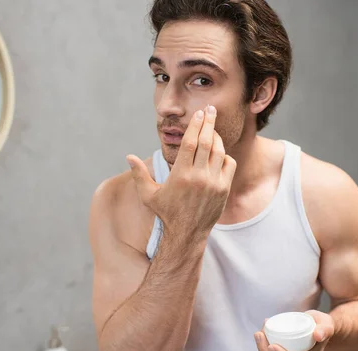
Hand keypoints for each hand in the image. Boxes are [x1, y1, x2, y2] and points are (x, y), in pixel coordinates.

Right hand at [126, 106, 236, 238]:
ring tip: (212, 129)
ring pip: (219, 152)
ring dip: (217, 138)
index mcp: (180, 175)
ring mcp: (214, 183)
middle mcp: (199, 177)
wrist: (187, 233)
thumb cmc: (166, 212)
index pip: (190, 142)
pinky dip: (225, 155)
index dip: (194, 125)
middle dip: (209, 123)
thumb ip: (140, 174)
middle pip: (207, 142)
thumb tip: (128, 156)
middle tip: (210, 110)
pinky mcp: (224, 189)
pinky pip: (229, 164)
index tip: (198, 114)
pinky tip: (218, 152)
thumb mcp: (149, 194)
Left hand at [254, 310, 334, 350]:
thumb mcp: (327, 324)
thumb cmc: (322, 325)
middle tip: (259, 334)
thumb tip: (318, 335)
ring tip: (258, 333)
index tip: (272, 345)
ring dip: (262, 350)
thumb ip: (325, 328)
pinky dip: (264, 346)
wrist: (319, 328)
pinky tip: (261, 333)